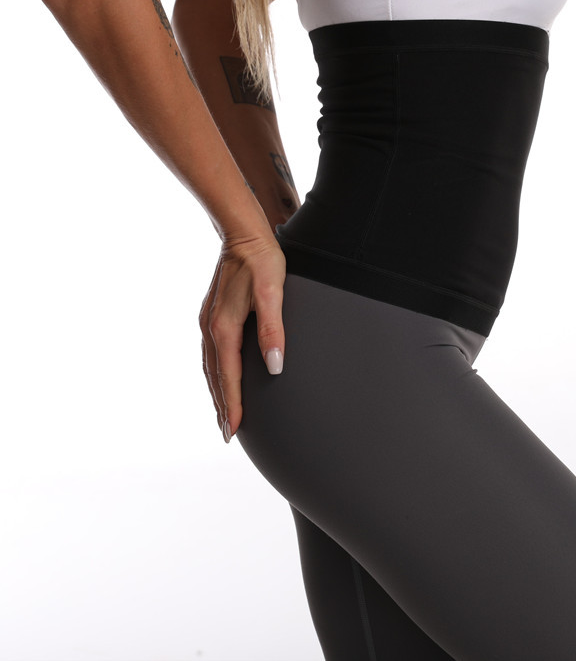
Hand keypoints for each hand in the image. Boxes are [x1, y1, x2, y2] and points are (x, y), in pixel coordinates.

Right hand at [199, 237, 285, 442]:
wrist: (242, 235)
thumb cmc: (262, 262)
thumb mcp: (273, 293)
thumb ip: (273, 330)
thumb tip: (275, 367)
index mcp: (224, 328)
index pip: (228, 377)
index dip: (231, 405)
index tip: (233, 431)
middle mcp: (211, 328)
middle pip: (214, 377)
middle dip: (220, 406)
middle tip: (226, 433)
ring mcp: (208, 321)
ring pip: (209, 366)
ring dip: (216, 391)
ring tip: (223, 413)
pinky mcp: (212, 314)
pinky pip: (210, 353)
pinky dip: (214, 372)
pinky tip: (221, 376)